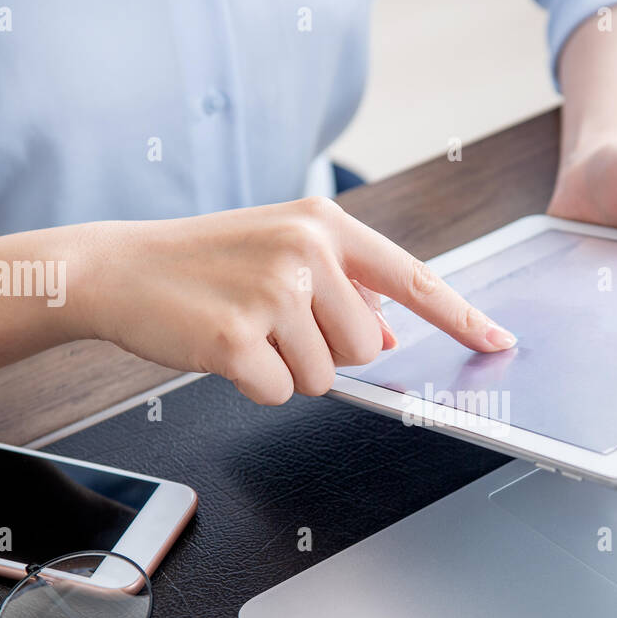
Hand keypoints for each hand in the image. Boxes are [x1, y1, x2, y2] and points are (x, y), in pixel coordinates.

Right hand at [78, 197, 515, 404]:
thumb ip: (342, 289)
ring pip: (325, 376)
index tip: (499, 341)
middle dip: (326, 351)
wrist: (118, 268)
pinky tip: (221, 350)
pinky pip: (278, 392)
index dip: (461, 316)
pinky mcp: (237, 335)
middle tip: (271, 323)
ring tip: (243, 330)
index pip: (412, 278)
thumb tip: (390, 336)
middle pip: (367, 347)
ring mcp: (273, 291)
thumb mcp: (280, 256)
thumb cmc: (203, 265)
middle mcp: (307, 250)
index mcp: (324, 225)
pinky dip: (251, 385)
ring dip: (286, 369)